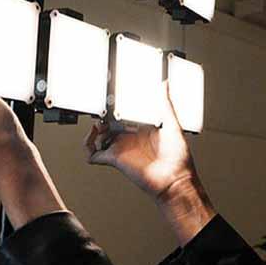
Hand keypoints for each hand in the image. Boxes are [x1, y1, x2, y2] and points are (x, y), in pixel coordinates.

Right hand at [85, 84, 213, 243]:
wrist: (174, 180)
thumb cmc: (178, 158)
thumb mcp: (172, 124)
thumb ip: (165, 104)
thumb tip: (165, 84)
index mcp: (141, 130)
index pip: (124, 116)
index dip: (117, 108)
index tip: (113, 99)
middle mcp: (129, 139)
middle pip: (109, 125)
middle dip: (103, 118)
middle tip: (103, 110)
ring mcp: (120, 149)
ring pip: (99, 138)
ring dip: (94, 130)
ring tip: (98, 124)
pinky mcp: (114, 159)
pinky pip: (93, 154)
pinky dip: (87, 146)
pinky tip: (90, 138)